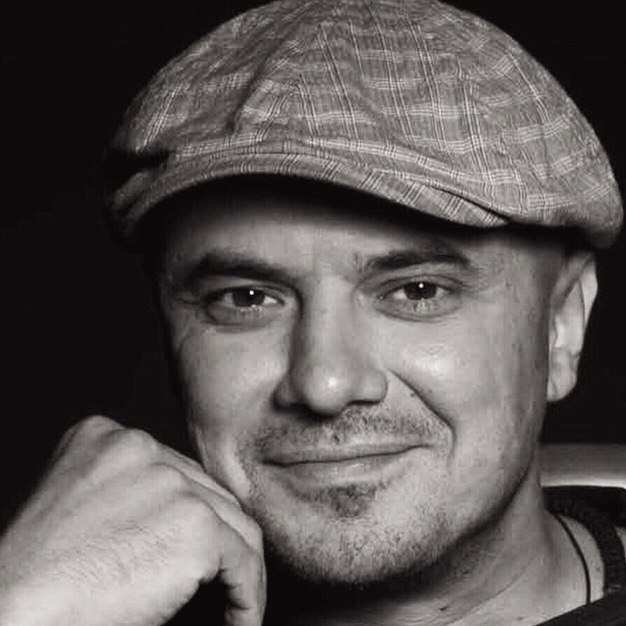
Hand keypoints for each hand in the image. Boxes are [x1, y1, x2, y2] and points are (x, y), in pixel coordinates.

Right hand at [0, 416, 264, 625]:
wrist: (12, 616)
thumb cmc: (39, 579)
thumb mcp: (77, 507)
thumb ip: (128, 492)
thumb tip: (182, 514)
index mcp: (106, 436)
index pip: (175, 472)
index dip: (191, 515)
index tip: (197, 552)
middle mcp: (140, 447)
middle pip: (208, 493)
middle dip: (219, 540)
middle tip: (222, 579)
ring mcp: (170, 482)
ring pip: (234, 523)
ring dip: (238, 566)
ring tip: (235, 601)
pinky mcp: (194, 525)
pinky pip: (244, 560)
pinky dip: (248, 595)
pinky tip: (239, 619)